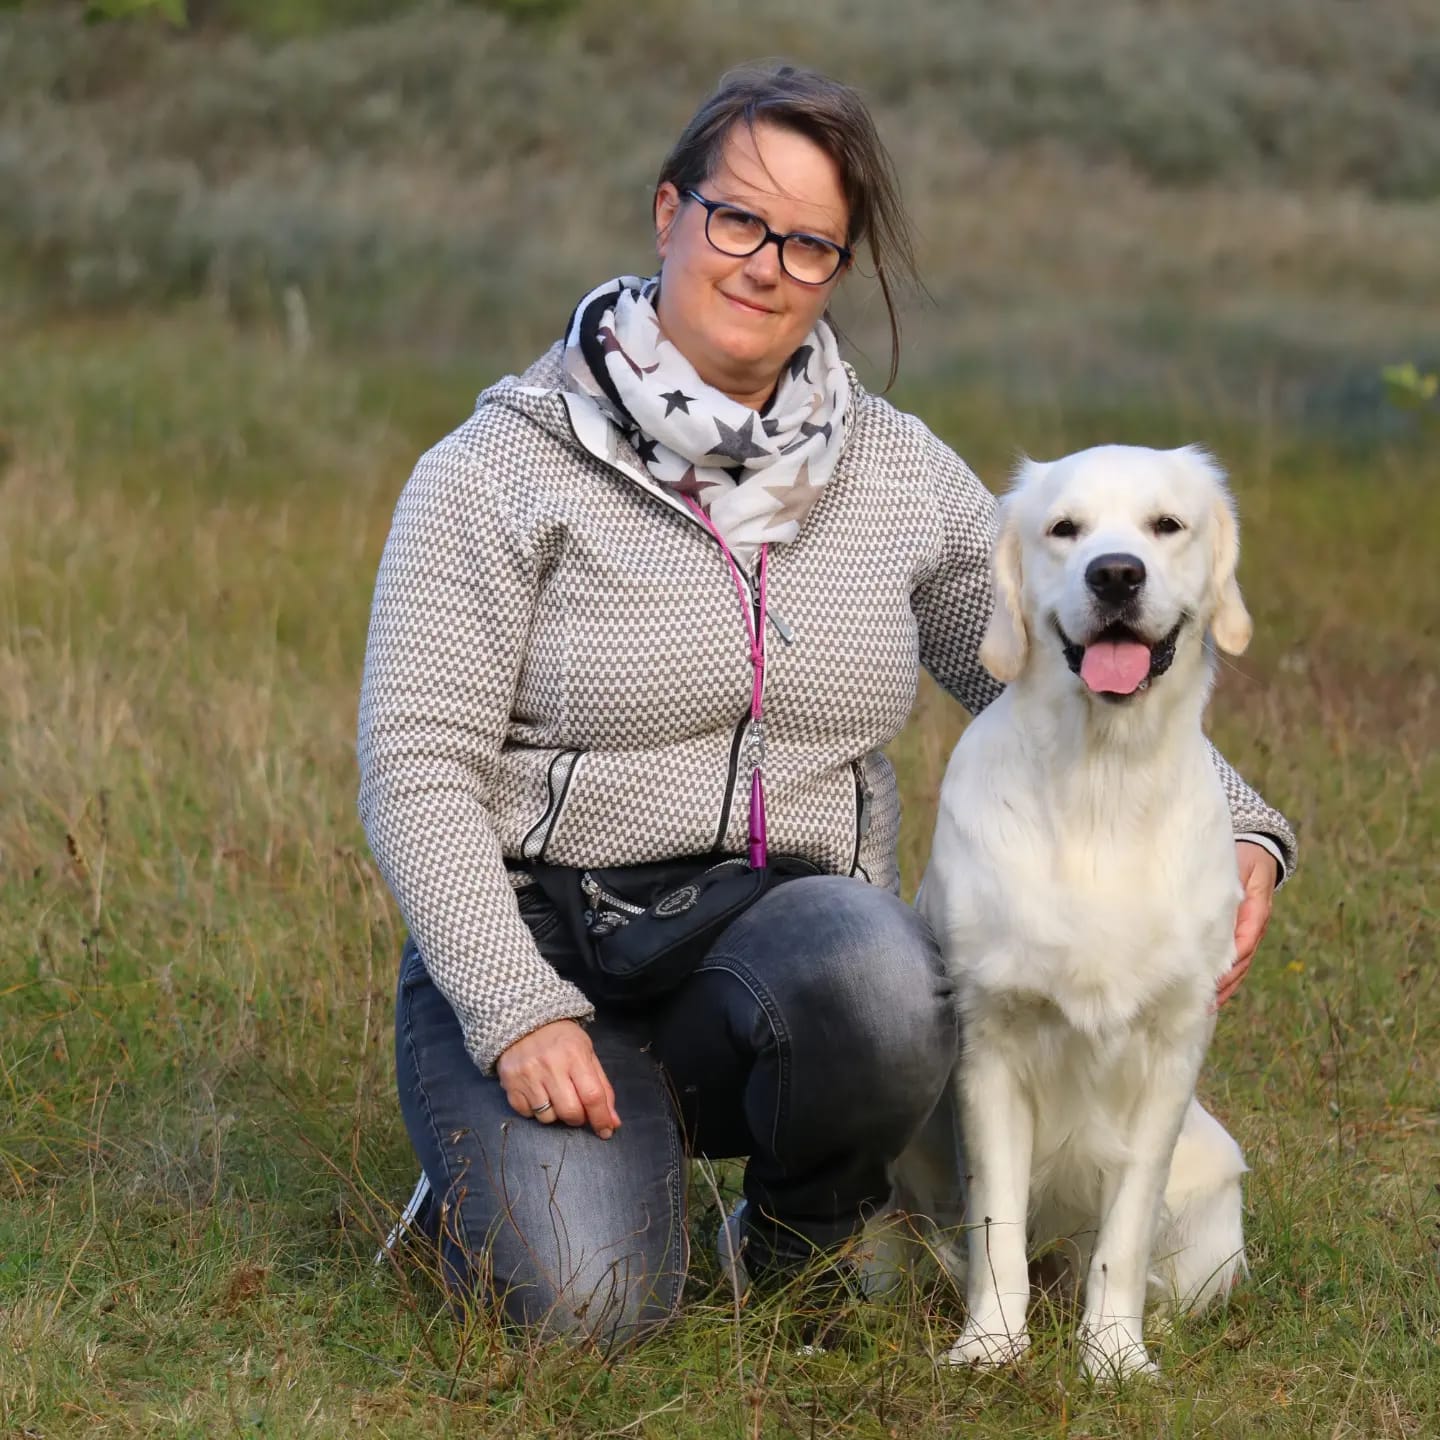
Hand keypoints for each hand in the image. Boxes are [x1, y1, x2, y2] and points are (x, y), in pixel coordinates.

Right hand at [496, 1019, 620, 1138]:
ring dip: (556, 1114)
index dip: (601, 1118)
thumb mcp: (587, 1054)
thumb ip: (602, 1087)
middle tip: (577, 1110)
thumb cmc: (562, 1040)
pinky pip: (527, 1114)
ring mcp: (527, 1076)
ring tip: (555, 1096)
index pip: (592, 1096)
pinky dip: (536, 1111)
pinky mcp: (510, 1085)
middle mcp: (550, 1066)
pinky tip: (538, 1093)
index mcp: (574, 1055)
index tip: (605, 1131)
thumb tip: (612, 1122)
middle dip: (578, 1118)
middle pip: (570, 1112)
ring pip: (547, 1118)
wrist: (523, 1021)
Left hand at [1216, 841, 1279, 1007]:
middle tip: (1204, 1001)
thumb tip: (1220, 900)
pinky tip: (1212, 994)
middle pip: (1242, 960)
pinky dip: (1225, 979)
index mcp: (1257, 909)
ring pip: (1240, 966)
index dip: (1232, 958)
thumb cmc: (1244, 856)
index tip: (1215, 975)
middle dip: (1225, 982)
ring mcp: (1250, 932)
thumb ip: (1232, 882)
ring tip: (1206, 1007)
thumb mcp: (1240, 865)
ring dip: (1225, 987)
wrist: (1258, 850)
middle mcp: (1256, 925)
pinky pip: (1235, 961)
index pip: (1246, 937)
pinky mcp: (1241, 934)